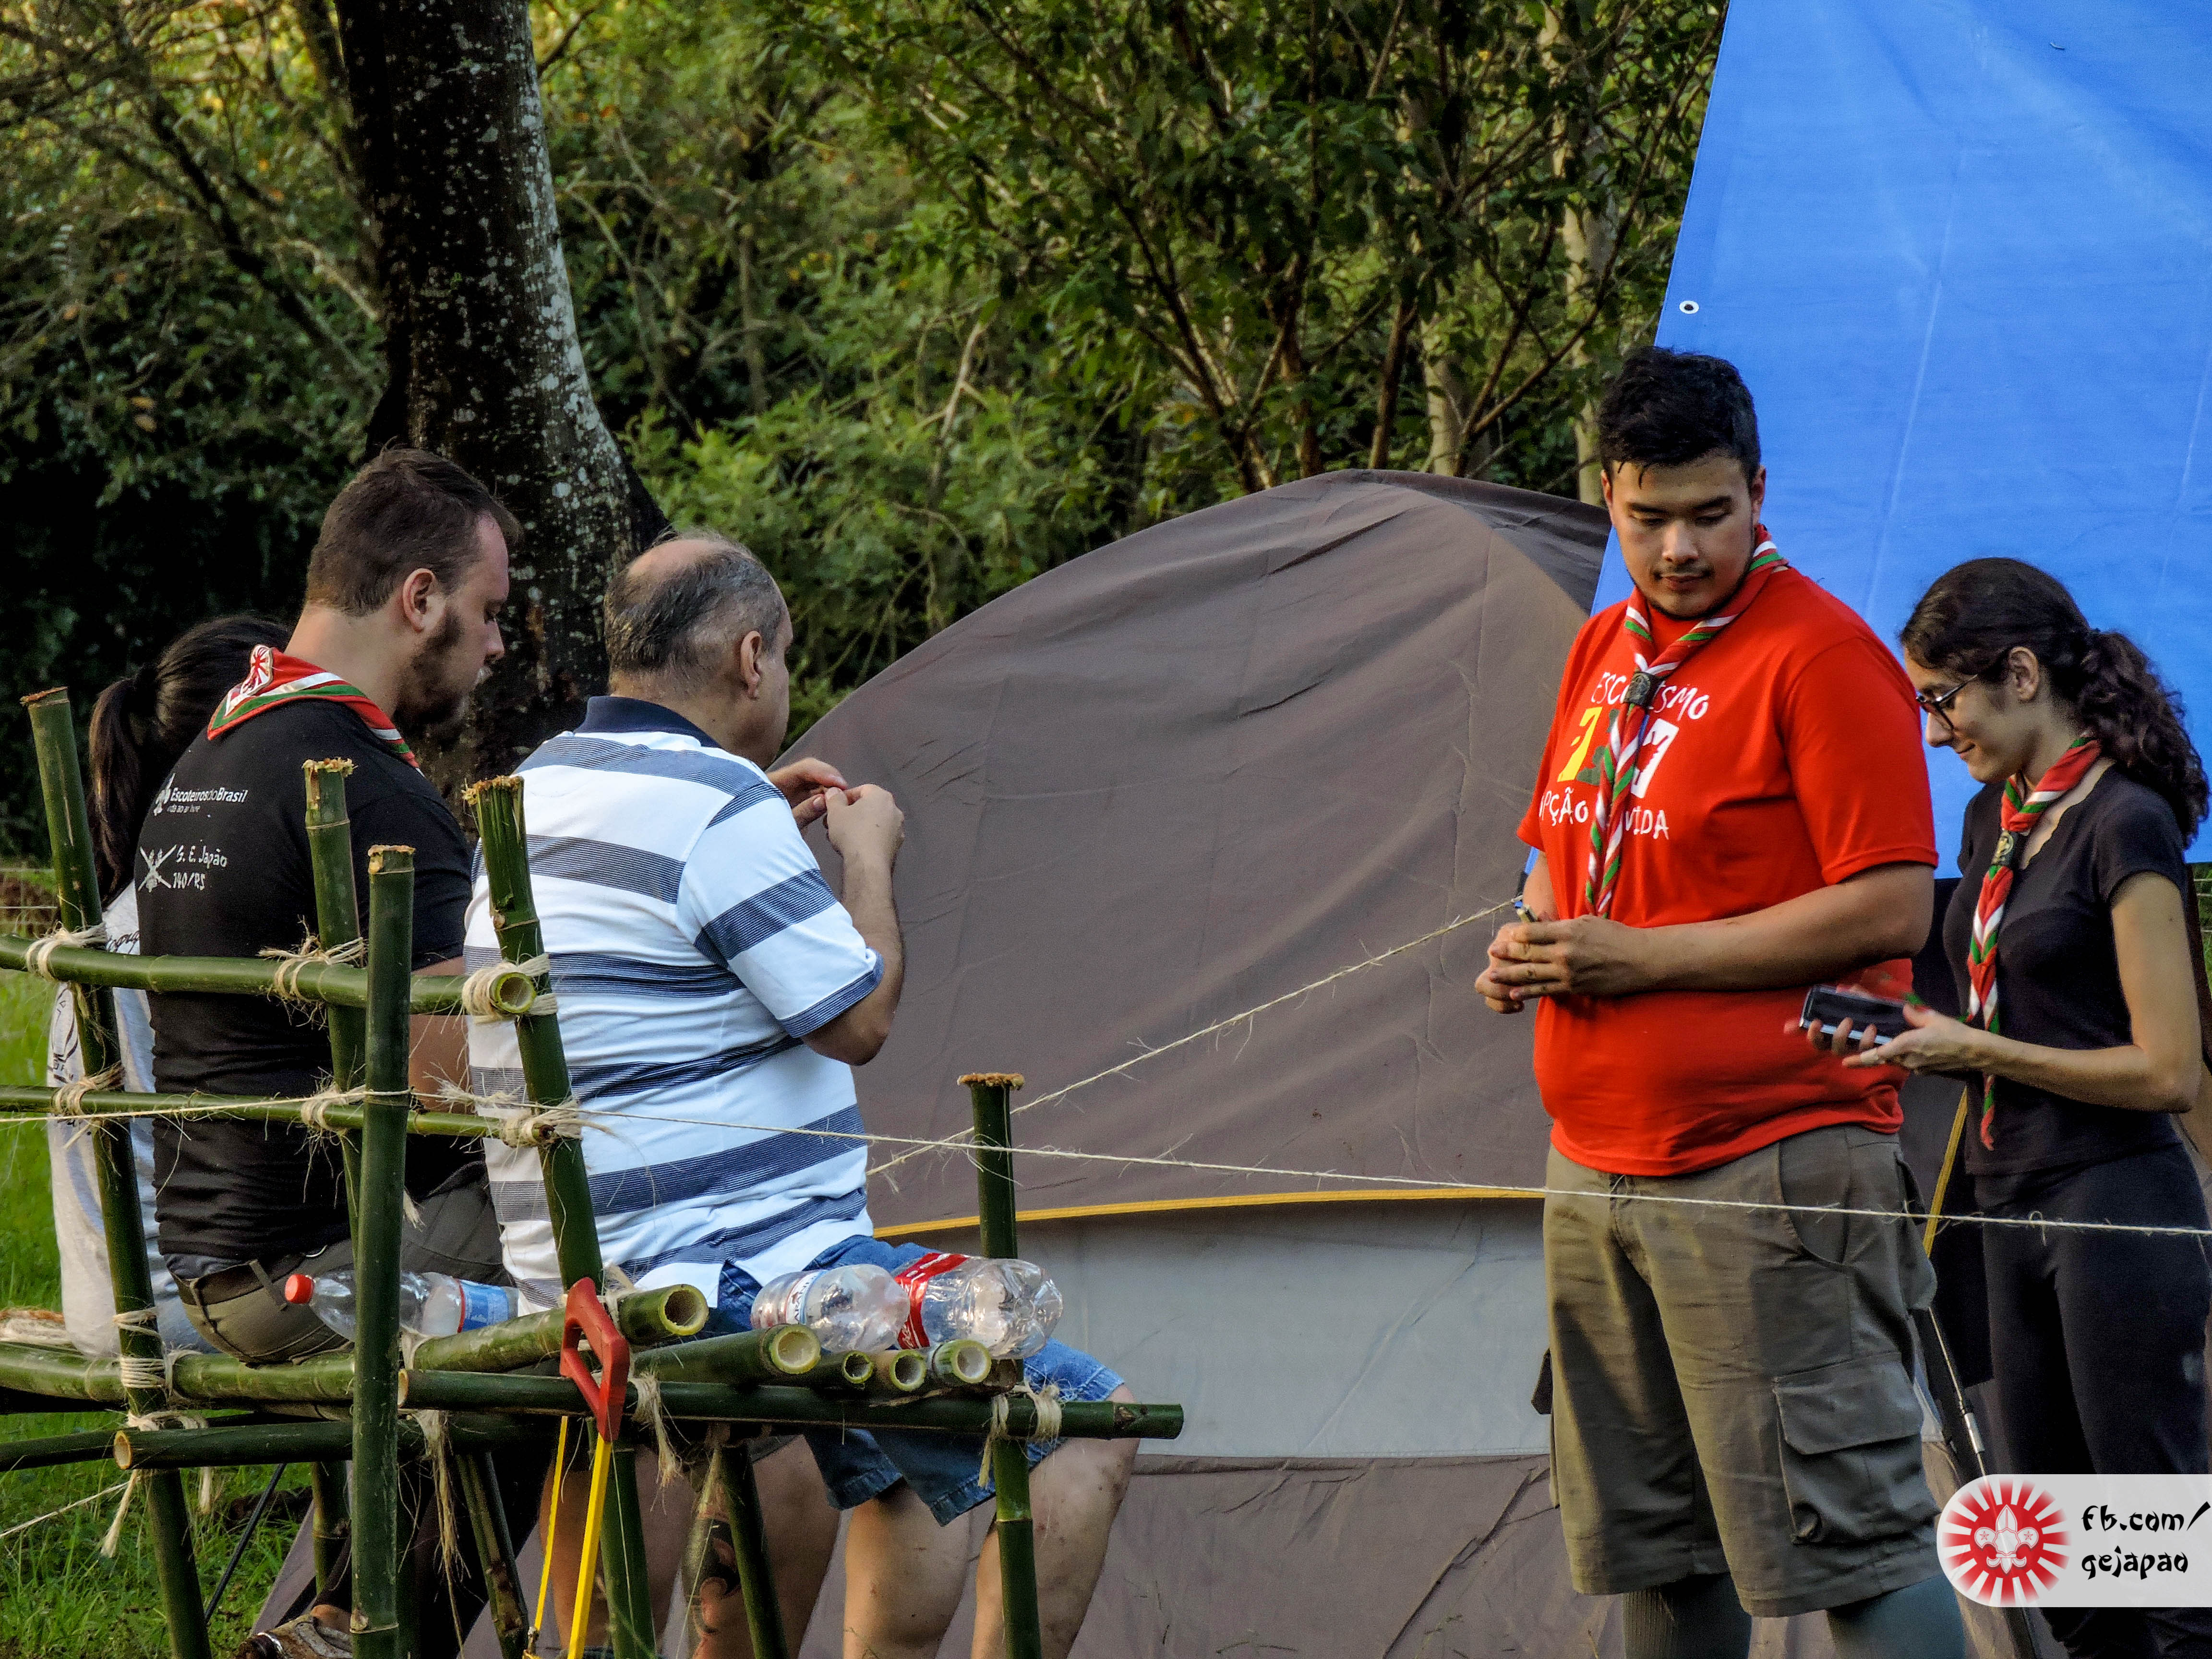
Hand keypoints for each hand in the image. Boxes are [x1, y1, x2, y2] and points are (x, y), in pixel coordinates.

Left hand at [767, 757, 849, 828]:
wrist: (748, 849)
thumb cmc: (760, 836)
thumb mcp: (780, 827)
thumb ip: (801, 813)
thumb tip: (823, 800)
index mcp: (772, 782)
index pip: (803, 769)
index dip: (823, 773)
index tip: (840, 783)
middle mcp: (782, 782)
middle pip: (810, 772)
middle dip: (829, 780)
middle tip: (846, 792)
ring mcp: (788, 790)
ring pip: (814, 783)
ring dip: (829, 789)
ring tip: (843, 800)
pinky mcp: (795, 800)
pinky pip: (813, 794)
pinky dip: (824, 798)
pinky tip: (833, 806)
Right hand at [824, 783, 903, 866]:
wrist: (868, 864)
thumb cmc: (851, 833)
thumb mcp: (835, 812)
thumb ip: (834, 798)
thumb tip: (834, 792)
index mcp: (881, 796)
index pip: (862, 789)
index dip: (845, 797)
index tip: (833, 807)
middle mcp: (894, 809)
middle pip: (869, 806)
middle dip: (851, 813)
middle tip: (835, 822)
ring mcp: (898, 828)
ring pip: (874, 822)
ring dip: (859, 825)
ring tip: (842, 836)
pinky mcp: (897, 845)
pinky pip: (880, 836)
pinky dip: (868, 837)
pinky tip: (856, 846)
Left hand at [1480, 915, 1657, 1002]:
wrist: (1641, 960)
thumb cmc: (1617, 936)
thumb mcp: (1589, 921)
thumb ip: (1563, 923)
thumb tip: (1541, 920)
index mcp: (1567, 930)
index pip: (1533, 932)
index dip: (1516, 934)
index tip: (1505, 935)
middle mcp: (1564, 951)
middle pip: (1528, 952)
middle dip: (1507, 952)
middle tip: (1491, 952)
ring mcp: (1567, 971)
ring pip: (1531, 973)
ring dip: (1510, 974)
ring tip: (1493, 975)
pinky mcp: (1574, 987)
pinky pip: (1546, 990)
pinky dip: (1528, 992)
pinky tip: (1514, 994)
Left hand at [1797, 1001, 1987, 1074]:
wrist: (1975, 1053)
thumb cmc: (1954, 1033)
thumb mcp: (1933, 1018)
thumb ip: (1914, 1015)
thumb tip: (1903, 1009)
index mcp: (1908, 1045)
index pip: (1879, 1054)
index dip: (1861, 1058)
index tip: (1845, 1062)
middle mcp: (1909, 1060)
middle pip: (1883, 1058)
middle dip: (1870, 1054)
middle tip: (1854, 1052)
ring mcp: (1916, 1067)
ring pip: (1894, 1061)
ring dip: (1887, 1054)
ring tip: (1883, 1044)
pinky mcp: (1924, 1071)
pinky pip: (1906, 1063)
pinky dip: (1901, 1056)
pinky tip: (1906, 1048)